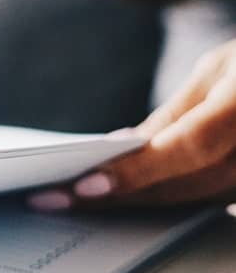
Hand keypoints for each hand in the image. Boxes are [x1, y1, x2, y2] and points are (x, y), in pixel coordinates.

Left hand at [28, 40, 235, 210]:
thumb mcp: (220, 68)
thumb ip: (176, 113)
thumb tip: (125, 148)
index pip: (189, 147)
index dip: (137, 171)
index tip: (84, 187)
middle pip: (186, 185)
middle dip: (119, 195)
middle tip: (53, 200)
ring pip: (198, 202)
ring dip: (137, 204)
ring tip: (76, 202)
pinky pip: (215, 204)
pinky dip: (170, 201)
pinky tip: (127, 200)